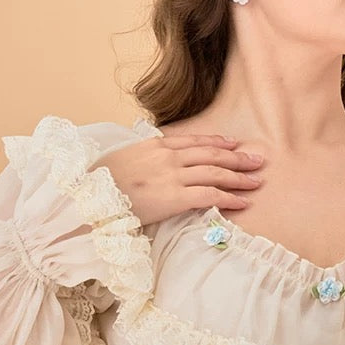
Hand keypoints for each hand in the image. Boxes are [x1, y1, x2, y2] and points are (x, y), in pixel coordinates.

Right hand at [94, 130, 264, 227]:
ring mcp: (172, 176)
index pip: (193, 141)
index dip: (216, 142)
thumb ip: (140, 161)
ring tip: (256, 181)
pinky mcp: (174, 197)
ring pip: (215, 173)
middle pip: (211, 154)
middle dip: (237, 158)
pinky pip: (210, 196)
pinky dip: (230, 199)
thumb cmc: (97, 184)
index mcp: (153, 146)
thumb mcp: (120, 162)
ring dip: (239, 177)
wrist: (87, 196)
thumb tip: (147, 167)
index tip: (232, 144)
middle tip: (257, 160)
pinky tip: (243, 203)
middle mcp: (167, 157)